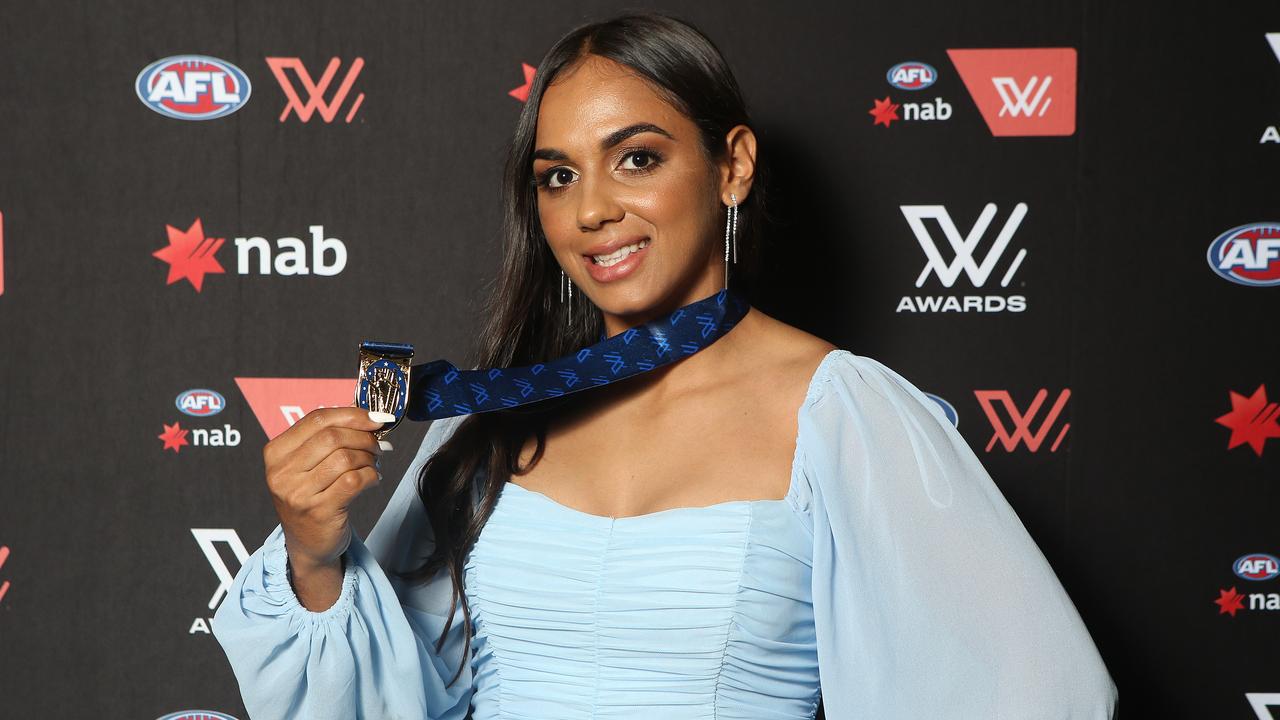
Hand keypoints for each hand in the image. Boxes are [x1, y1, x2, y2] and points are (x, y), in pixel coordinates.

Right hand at [263, 403, 394, 579]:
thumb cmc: (312, 497)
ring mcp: (298, 493)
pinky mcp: (319, 511)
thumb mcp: (308, 465)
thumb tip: (367, 415)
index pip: (317, 419)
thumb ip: (328, 438)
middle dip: (364, 437)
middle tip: (378, 445)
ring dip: (369, 457)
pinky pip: (354, 480)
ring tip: (374, 463)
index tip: (376, 418)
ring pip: (346, 458)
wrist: (308, 544)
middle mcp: (281, 472)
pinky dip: (372, 475)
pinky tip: (373, 479)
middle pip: (333, 436)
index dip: (352, 414)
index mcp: (276, 452)